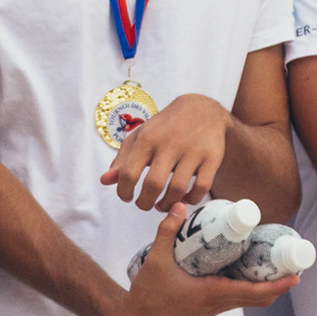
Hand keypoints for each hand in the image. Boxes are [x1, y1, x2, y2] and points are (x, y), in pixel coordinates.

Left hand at [103, 91, 229, 210]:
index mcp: (147, 138)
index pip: (128, 173)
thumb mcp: (141, 137)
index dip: (124, 191)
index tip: (127, 197)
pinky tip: (184, 199)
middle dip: (145, 203)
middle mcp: (169, 143)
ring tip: (162, 205)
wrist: (202, 110)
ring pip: (177, 189)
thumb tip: (105, 181)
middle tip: (144, 205)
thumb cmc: (165, 127)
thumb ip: (122, 160)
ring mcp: (192, 150)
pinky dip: (191, 199)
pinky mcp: (211, 157)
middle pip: (153, 185)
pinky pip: (201, 187)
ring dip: (166, 205)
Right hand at [111, 203, 295, 315]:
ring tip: (271, 262)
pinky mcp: (206, 308)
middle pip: (260, 298)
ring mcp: (213, 309)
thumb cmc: (147, 295)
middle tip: (290, 262)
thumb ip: (167, 231)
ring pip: (248, 299)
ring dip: (264, 285)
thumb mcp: (156, 260)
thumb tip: (180, 205)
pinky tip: (242, 269)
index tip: (297, 275)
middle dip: (278, 283)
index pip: (255, 292)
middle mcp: (218, 304)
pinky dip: (246, 287)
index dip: (278, 285)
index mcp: (212, 294)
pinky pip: (235, 298)